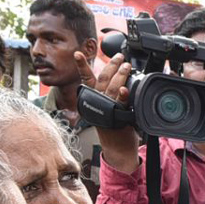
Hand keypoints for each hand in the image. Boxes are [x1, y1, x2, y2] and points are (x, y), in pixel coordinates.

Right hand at [74, 50, 140, 172]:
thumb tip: (117, 79)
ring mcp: (107, 111)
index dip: (82, 66)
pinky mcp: (118, 118)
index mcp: (93, 99)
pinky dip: (123, 96)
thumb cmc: (114, 128)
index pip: (87, 79)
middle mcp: (98, 104)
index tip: (77, 54)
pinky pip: (121, 104)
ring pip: (112, 89)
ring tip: (126, 66)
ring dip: (120, 75)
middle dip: (111, 66)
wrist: (118, 149)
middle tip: (119, 56)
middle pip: (103, 80)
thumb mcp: (108, 109)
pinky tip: (125, 89)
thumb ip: (110, 94)